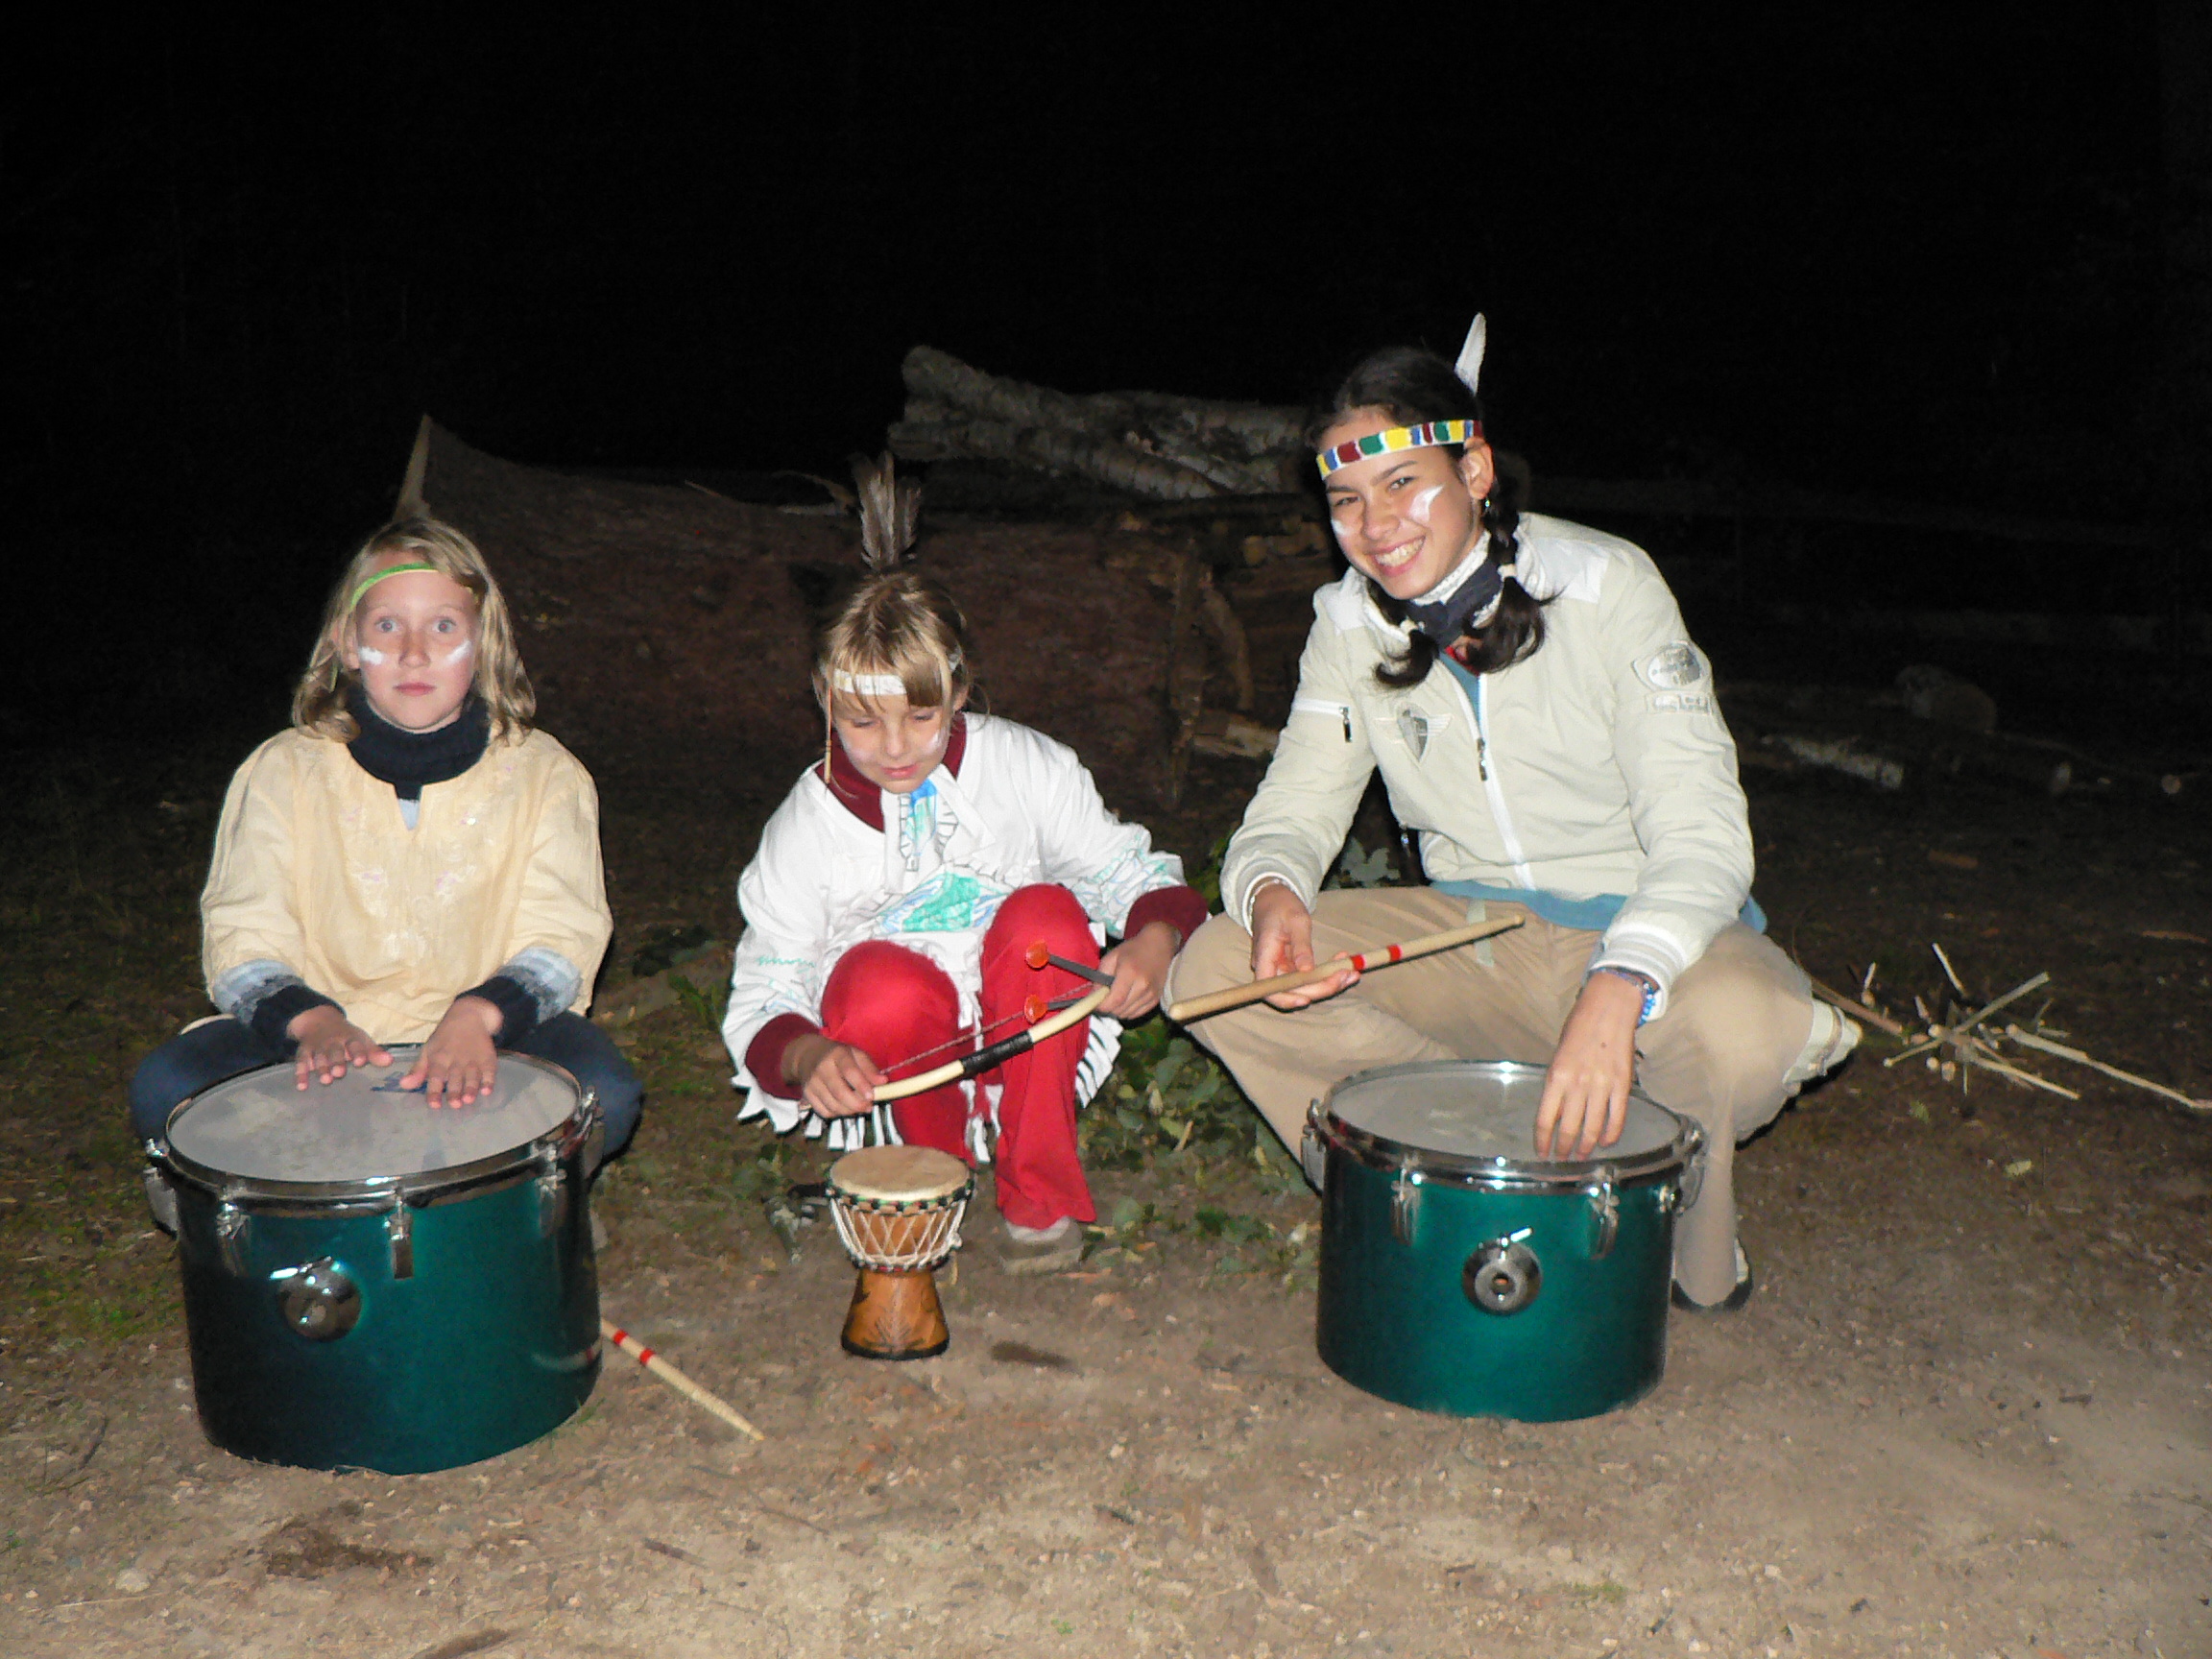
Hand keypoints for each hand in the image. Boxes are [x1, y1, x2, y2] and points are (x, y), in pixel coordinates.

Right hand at [289, 1006, 390, 1088]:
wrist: (318, 1021)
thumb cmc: (346, 1037)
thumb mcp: (361, 1040)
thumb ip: (374, 1053)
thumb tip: (390, 1062)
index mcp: (349, 1038)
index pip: (355, 1044)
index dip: (358, 1052)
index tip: (360, 1062)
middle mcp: (333, 1042)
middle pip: (334, 1052)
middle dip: (337, 1062)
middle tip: (339, 1073)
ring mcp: (317, 1047)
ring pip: (318, 1058)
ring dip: (321, 1069)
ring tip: (326, 1080)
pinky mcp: (303, 1053)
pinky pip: (301, 1063)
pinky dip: (300, 1074)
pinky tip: (302, 1086)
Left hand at [401, 995, 503, 1106]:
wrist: (469, 1016)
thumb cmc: (445, 1038)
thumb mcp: (428, 1050)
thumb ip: (418, 1070)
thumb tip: (403, 1086)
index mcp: (439, 1058)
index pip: (435, 1076)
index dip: (434, 1091)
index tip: (434, 1105)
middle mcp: (456, 1060)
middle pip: (455, 1078)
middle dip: (455, 1092)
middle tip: (455, 1105)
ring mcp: (473, 1059)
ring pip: (472, 1076)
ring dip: (471, 1088)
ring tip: (469, 1099)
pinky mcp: (488, 1058)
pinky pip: (490, 1071)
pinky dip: (489, 1081)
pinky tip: (487, 1090)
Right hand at [787, 1035, 885, 1118]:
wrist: (808, 1055)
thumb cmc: (838, 1055)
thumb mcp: (856, 1054)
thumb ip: (870, 1068)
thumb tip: (883, 1082)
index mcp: (837, 1054)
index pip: (849, 1071)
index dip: (861, 1085)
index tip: (872, 1096)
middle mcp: (822, 1068)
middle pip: (839, 1092)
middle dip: (857, 1104)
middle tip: (869, 1107)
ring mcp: (812, 1082)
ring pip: (832, 1105)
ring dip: (849, 1111)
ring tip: (860, 1108)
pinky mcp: (807, 1094)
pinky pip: (824, 1111)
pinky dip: (837, 1114)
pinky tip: (845, 1108)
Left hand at [1096, 920, 1179, 1019]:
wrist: (1158, 946)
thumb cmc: (1132, 950)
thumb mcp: (1112, 957)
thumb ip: (1100, 976)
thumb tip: (1094, 995)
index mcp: (1130, 973)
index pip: (1115, 1000)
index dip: (1102, 1007)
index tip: (1094, 1004)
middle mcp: (1143, 986)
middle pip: (1120, 1010)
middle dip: (1108, 1008)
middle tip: (1103, 999)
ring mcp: (1151, 994)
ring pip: (1127, 1014)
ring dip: (1117, 1010)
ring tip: (1115, 998)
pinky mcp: (1156, 1000)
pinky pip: (1137, 1014)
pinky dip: (1128, 1011)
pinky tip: (1125, 1000)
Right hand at [1250, 881, 1357, 1009]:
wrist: (1274, 898)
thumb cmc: (1282, 905)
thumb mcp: (1296, 921)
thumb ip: (1301, 946)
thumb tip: (1307, 971)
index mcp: (1265, 958)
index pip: (1269, 990)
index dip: (1287, 999)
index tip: (1308, 1000)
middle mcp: (1271, 969)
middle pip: (1293, 991)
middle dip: (1321, 988)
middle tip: (1347, 975)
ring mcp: (1282, 969)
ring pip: (1305, 987)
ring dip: (1329, 983)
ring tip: (1352, 973)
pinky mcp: (1293, 967)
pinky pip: (1310, 977)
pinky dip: (1328, 974)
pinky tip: (1344, 966)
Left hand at [1533, 973, 1643, 1158]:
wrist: (1608, 1010)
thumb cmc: (1579, 1029)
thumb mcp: (1558, 1056)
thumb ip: (1557, 1085)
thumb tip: (1556, 1114)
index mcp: (1556, 1076)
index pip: (1545, 1119)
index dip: (1543, 1141)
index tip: (1542, 1152)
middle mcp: (1578, 1085)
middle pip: (1569, 1129)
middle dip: (1563, 1149)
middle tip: (1561, 1160)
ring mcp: (1602, 1086)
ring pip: (1593, 1129)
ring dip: (1585, 1147)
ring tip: (1581, 1157)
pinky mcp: (1623, 1086)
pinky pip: (1616, 1118)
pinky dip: (1610, 1134)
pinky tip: (1605, 1142)